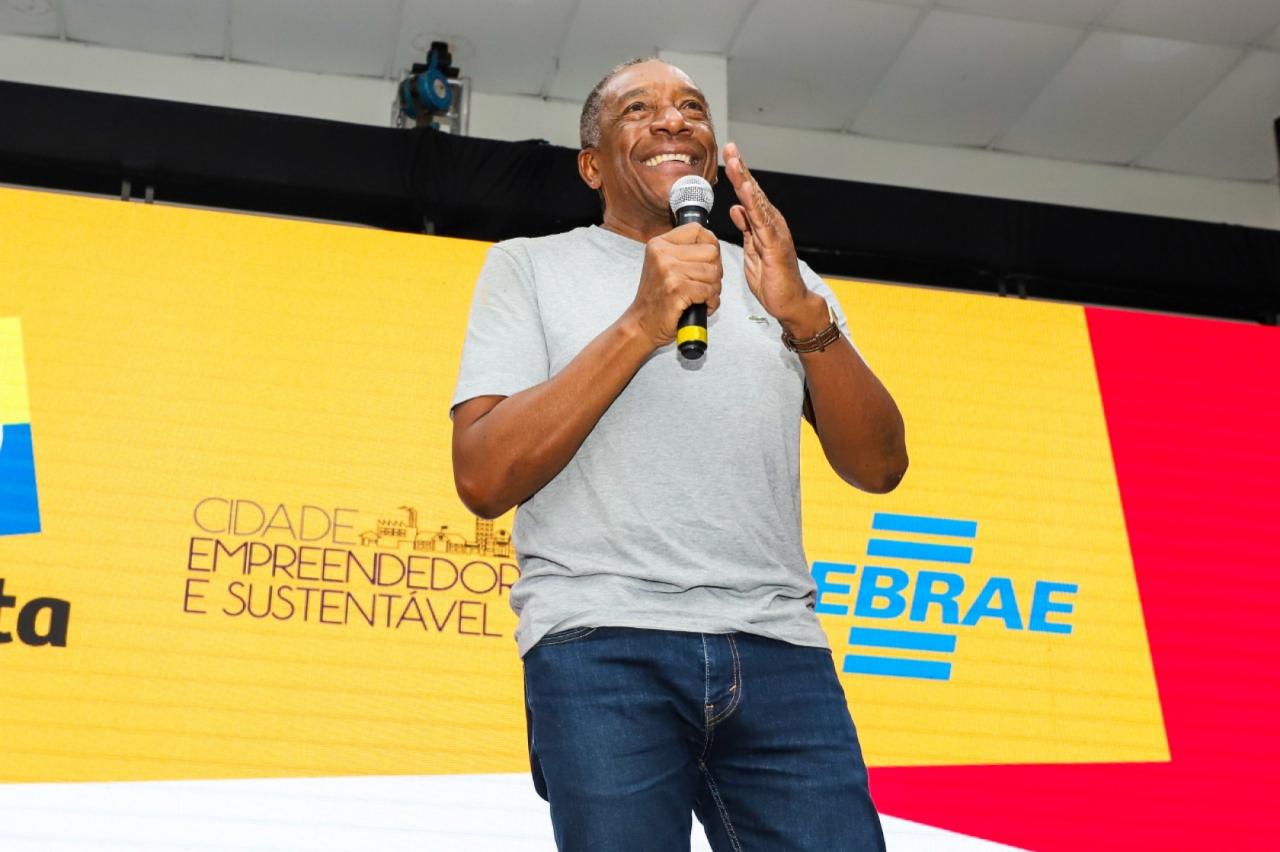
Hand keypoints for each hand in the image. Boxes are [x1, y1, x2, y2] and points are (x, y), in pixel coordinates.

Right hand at [625, 222, 722, 348]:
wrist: (641, 325)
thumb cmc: (657, 299)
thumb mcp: (664, 266)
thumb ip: (684, 253)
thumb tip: (714, 246)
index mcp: (659, 244)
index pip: (698, 230)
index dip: (711, 245)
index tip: (709, 261)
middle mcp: (662, 253)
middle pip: (711, 252)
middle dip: (716, 271)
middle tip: (706, 284)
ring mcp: (668, 271)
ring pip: (713, 272)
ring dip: (714, 289)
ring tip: (703, 297)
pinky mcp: (676, 289)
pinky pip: (709, 290)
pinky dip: (712, 302)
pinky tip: (703, 306)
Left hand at [724, 142, 826, 335]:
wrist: (789, 303)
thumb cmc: (772, 280)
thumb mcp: (752, 251)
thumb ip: (746, 229)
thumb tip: (735, 208)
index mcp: (764, 224)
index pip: (749, 196)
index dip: (739, 175)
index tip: (729, 156)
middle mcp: (772, 223)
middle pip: (753, 191)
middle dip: (742, 169)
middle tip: (731, 147)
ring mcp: (775, 232)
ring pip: (757, 201)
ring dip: (746, 180)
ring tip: (736, 161)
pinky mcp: (775, 245)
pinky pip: (762, 221)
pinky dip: (754, 205)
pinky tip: (745, 191)